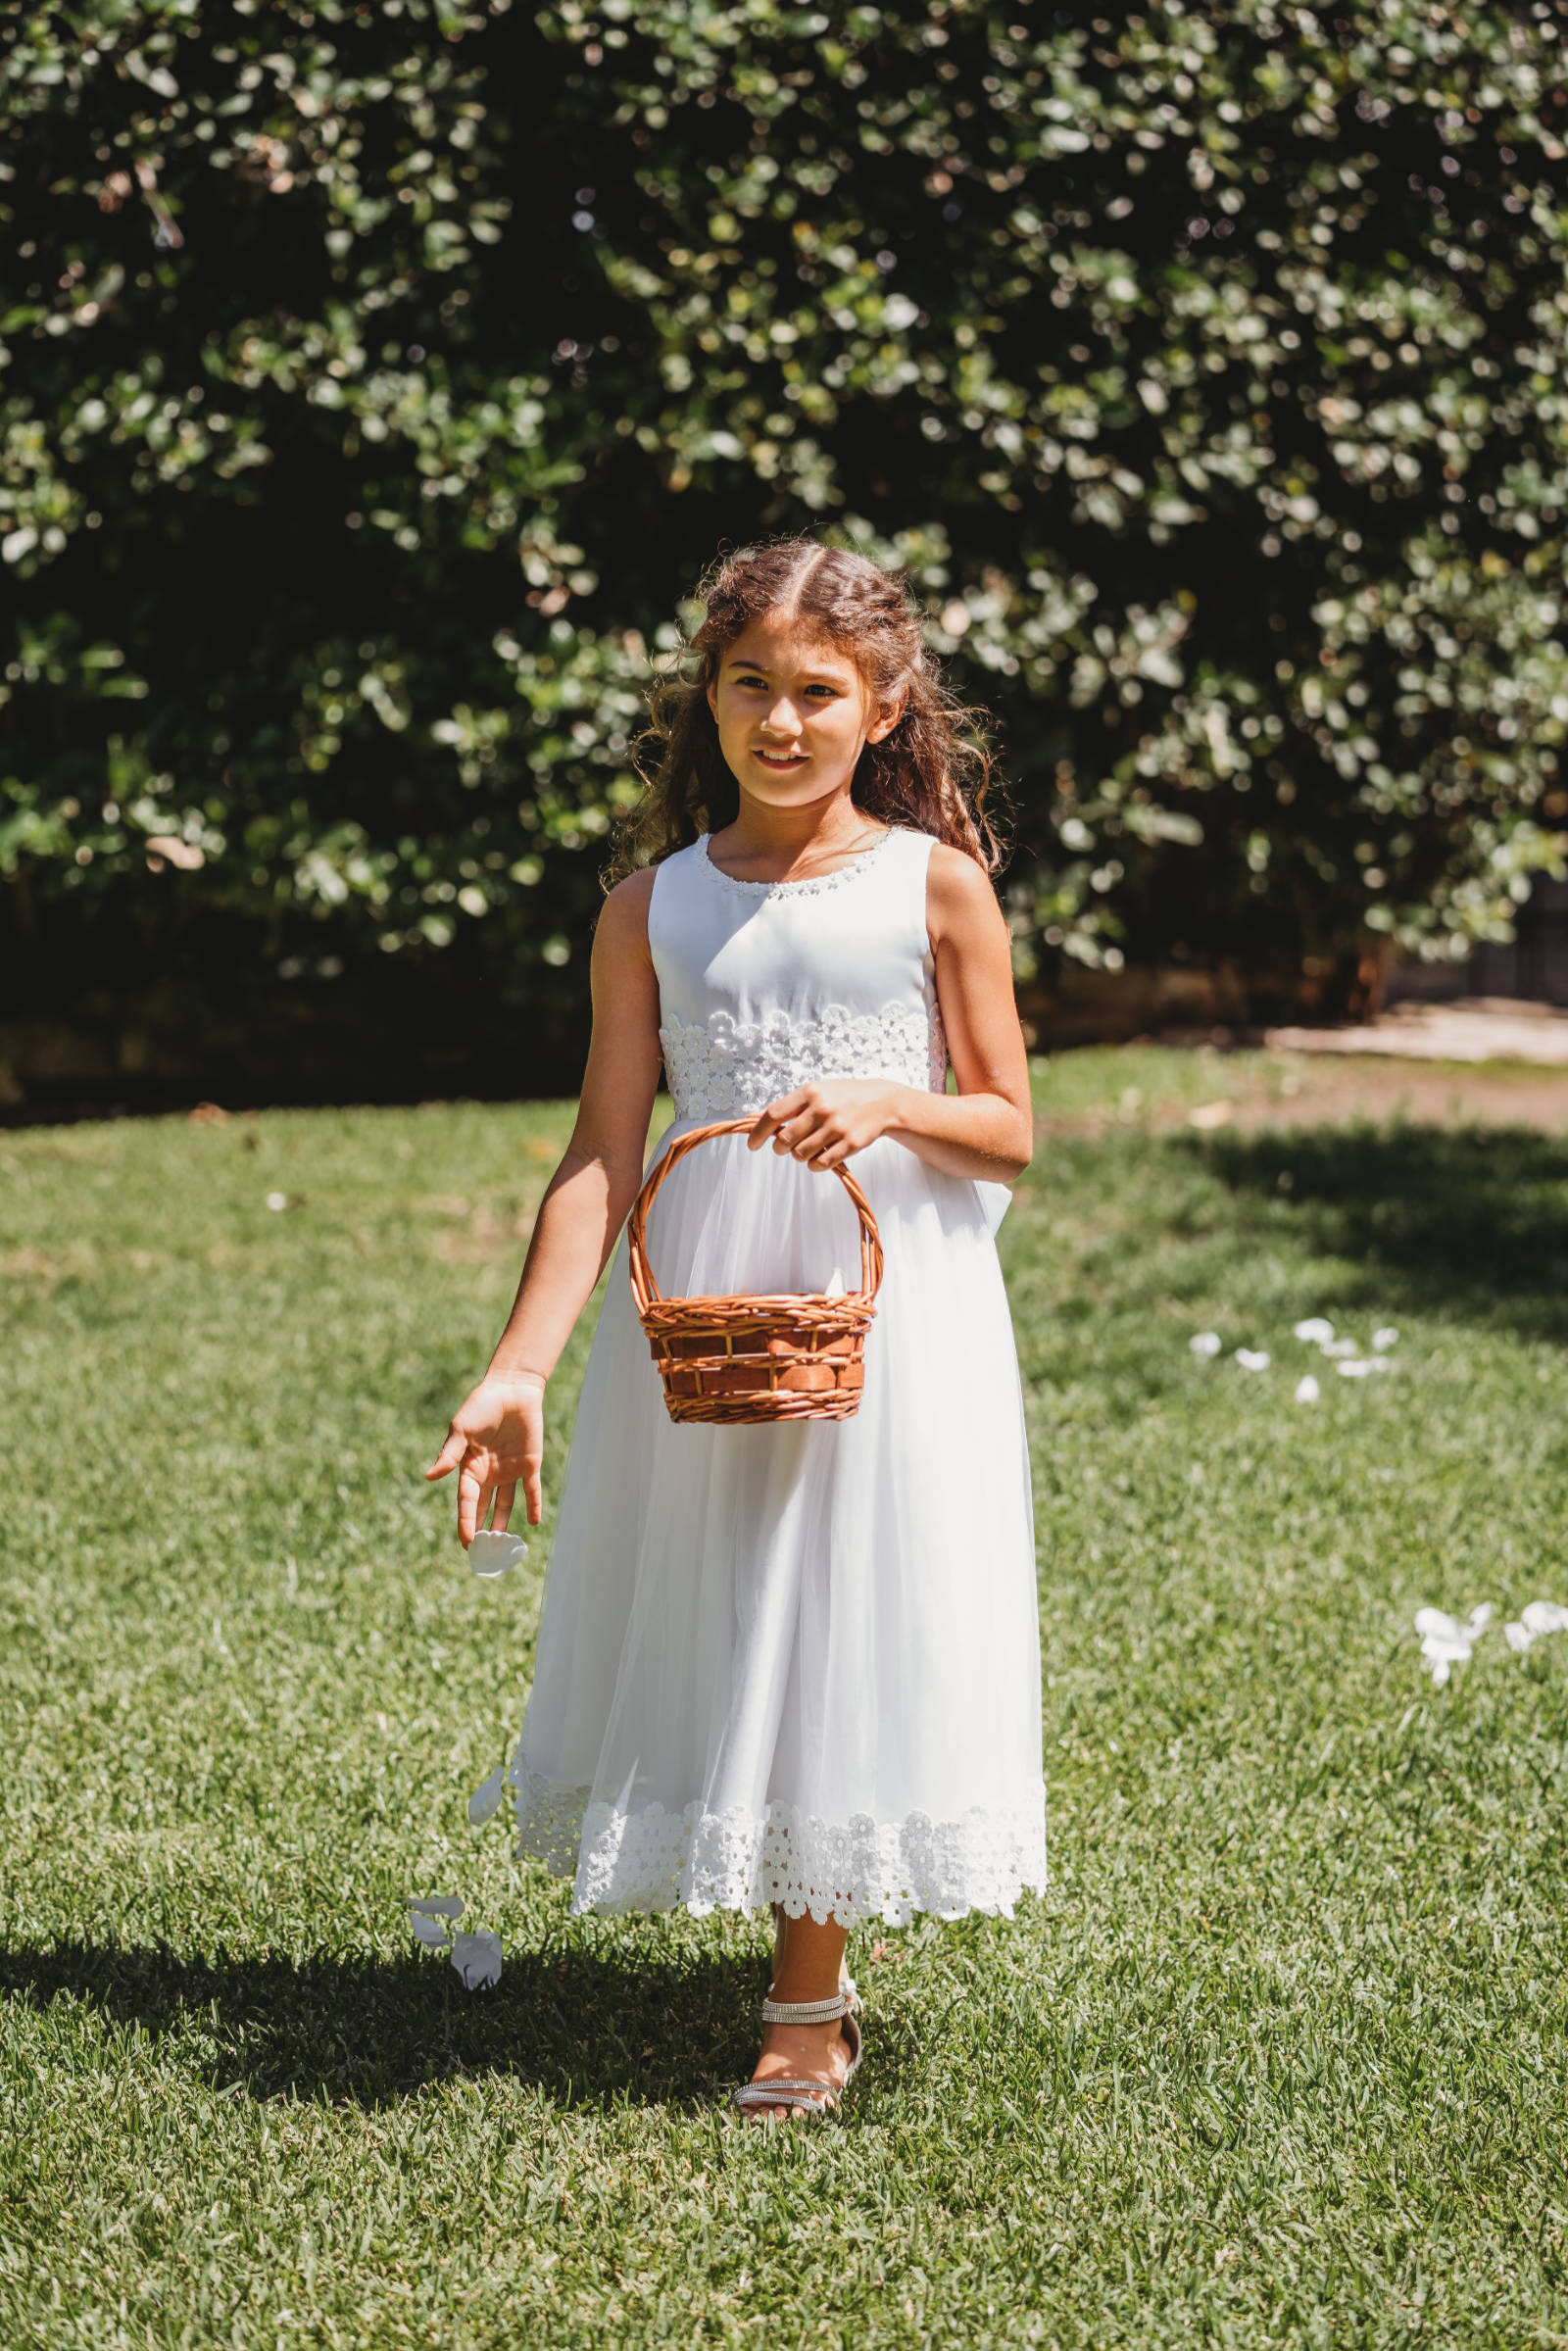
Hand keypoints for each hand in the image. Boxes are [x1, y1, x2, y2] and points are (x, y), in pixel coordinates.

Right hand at [426, 1372, 545, 1545]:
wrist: (511, 1388)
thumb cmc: (481, 1406)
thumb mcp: (462, 1429)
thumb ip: (450, 1454)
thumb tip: (430, 1477)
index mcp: (469, 1467)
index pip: (466, 1500)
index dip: (465, 1521)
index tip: (466, 1542)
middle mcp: (488, 1474)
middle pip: (483, 1508)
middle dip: (481, 1530)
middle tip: (481, 1555)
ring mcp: (509, 1471)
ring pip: (506, 1504)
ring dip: (503, 1523)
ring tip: (502, 1546)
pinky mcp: (530, 1464)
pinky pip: (531, 1489)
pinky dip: (533, 1505)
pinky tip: (533, 1522)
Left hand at [747, 1079, 907, 1169]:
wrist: (882, 1102)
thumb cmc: (843, 1097)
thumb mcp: (815, 1092)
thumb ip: (787, 1106)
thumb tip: (751, 1117)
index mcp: (809, 1092)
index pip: (773, 1115)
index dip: (758, 1133)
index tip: (753, 1145)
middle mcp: (822, 1108)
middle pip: (784, 1141)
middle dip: (781, 1148)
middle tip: (787, 1146)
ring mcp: (837, 1126)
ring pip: (800, 1155)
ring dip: (799, 1156)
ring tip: (808, 1148)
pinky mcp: (850, 1143)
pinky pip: (819, 1164)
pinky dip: (814, 1165)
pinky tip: (819, 1157)